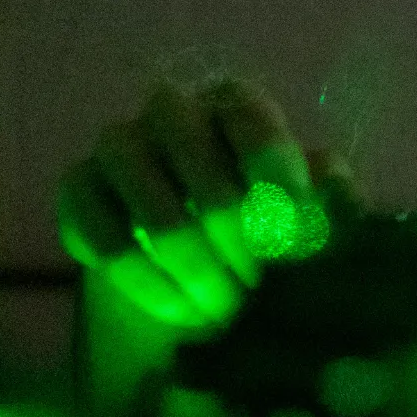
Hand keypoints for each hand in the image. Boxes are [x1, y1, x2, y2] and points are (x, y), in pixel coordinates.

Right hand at [57, 79, 329, 329]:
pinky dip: (151, 285)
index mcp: (236, 104)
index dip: (278, 187)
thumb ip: (334, 202)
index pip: (253, 125)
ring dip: (197, 268)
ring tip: (229, 310)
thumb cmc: (272, 229)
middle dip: (236, 234)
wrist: (207, 267)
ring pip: (153, 206)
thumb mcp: (317, 213)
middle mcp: (172, 110)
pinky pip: (105, 239)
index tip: (296, 244)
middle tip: (263, 287)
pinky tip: (186, 312)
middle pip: (197, 159)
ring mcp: (118, 146)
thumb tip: (338, 196)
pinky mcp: (79, 191)